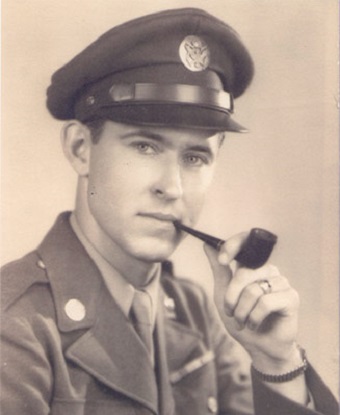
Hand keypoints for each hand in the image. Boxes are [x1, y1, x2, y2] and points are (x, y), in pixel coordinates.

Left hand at [204, 232, 300, 371]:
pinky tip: (255, 324)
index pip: (247, 241)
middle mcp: (268, 270)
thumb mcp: (223, 295)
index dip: (233, 246)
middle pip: (244, 274)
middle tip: (232, 313)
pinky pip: (266, 303)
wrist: (259, 347)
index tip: (223, 260)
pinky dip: (254, 318)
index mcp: (252, 266)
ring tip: (244, 321)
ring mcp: (281, 282)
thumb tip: (208, 245)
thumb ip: (219, 270)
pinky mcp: (291, 297)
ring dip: (242, 311)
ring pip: (253, 290)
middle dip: (231, 298)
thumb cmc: (241, 320)